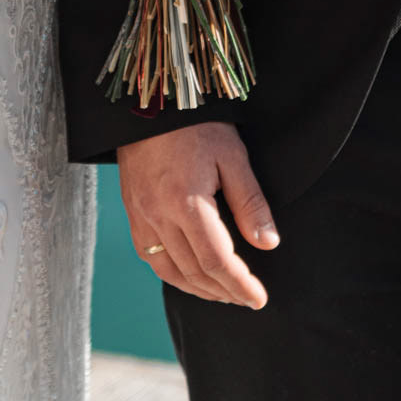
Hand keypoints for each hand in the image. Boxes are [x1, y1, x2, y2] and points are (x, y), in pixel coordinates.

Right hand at [119, 123, 278, 306]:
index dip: (240, 284)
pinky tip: (189, 275)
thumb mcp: (232, 155)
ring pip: (170, 271)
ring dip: (199, 289)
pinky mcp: (132, 211)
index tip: (259, 298)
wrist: (152, 101)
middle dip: (224, 291)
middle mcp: (159, 215)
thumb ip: (250, 202)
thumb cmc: (196, 122)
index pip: (217, 260)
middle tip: (247, 297)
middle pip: (194, 272)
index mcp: (186, 201)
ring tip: (223, 293)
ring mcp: (141, 215)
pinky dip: (173, 274)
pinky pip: (150, 256)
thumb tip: (268, 243)